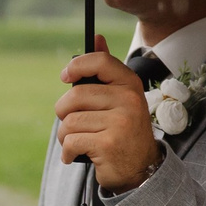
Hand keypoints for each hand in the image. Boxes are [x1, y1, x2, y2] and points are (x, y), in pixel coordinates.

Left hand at [56, 37, 160, 191]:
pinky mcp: (109, 145)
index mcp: (130, 85)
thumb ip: (106, 70)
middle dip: (64, 112)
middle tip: (71, 123)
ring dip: (65, 136)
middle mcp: (128, 101)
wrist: (140, 169)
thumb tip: (97, 37)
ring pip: (69, 122)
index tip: (65, 76)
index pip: (100, 62)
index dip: (76, 66)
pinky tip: (75, 155)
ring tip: (77, 142)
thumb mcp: (120, 97)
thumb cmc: (123, 129)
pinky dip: (67, 152)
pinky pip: (71, 142)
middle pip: (75, 96)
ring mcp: (120, 123)